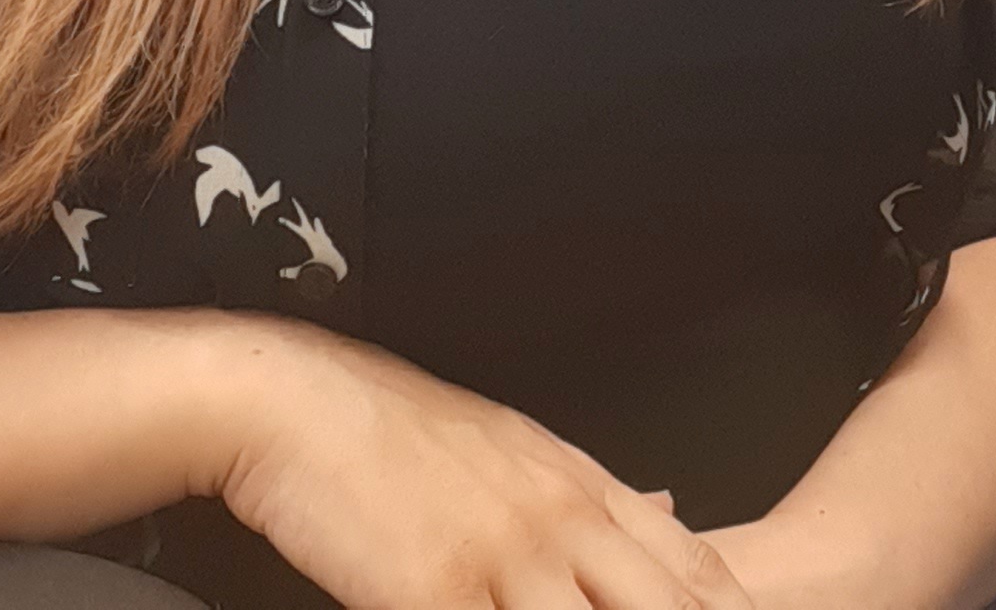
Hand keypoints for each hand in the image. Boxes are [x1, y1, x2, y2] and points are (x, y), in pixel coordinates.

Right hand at [204, 317, 755, 609]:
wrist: (302, 404)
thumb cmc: (402, 434)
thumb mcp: (520, 448)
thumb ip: (594, 490)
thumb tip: (668, 504)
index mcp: (583, 488)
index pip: (693, 566)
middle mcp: (559, 523)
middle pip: (663, 605)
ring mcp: (502, 559)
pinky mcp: (434, 592)